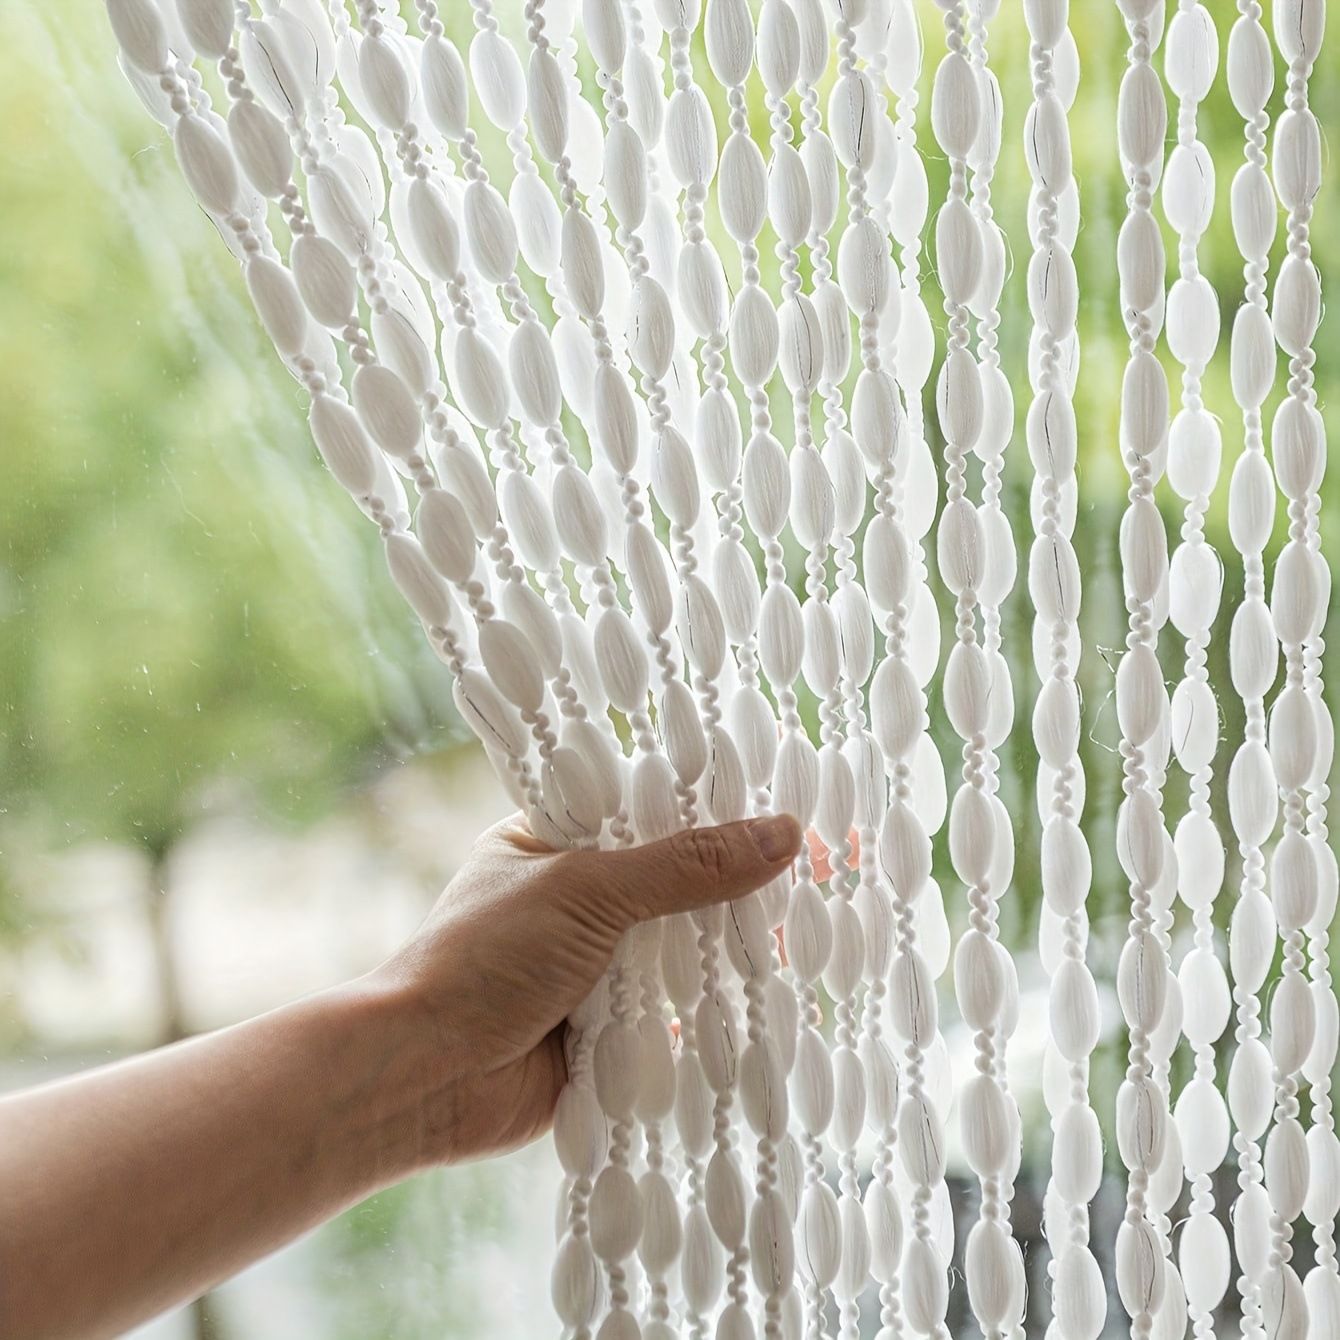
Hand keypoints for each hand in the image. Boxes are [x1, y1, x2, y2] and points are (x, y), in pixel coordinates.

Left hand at [373, 812, 802, 1165]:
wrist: (422, 1080)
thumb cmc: (485, 958)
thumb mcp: (589, 890)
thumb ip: (685, 866)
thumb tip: (784, 833)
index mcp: (554, 844)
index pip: (646, 812)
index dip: (713, 810)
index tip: (783, 802)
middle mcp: (576, 903)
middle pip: (673, 886)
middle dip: (734, 886)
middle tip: (816, 870)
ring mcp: (591, 971)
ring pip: (679, 952)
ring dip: (729, 951)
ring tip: (813, 931)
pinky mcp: (606, 1035)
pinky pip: (673, 1017)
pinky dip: (712, 1013)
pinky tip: (775, 998)